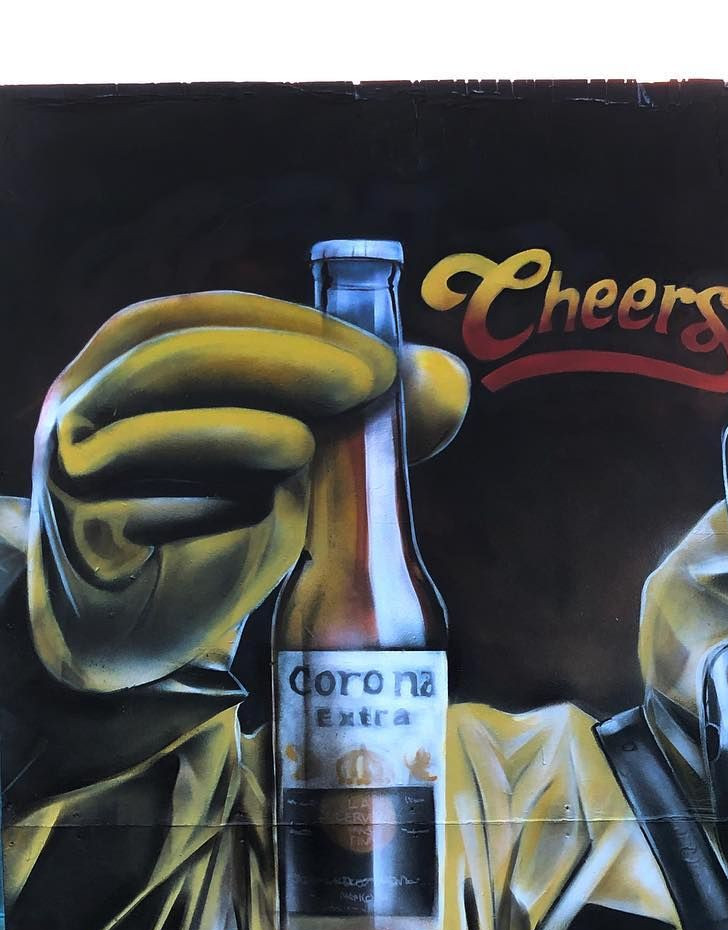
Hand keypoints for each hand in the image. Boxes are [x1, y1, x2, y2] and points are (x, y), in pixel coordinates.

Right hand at [29, 291, 469, 692]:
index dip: (298, 327)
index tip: (378, 357)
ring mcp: (75, 464)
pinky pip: (136, 513)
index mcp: (140, 353)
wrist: (146, 611)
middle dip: (278, 363)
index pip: (212, 315)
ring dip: (235, 431)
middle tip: (365, 384)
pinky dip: (203, 509)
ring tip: (302, 447)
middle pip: (175, 358)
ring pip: (146, 433)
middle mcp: (92, 395)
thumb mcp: (296, 455)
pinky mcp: (82, 535)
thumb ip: (364, 417)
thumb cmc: (219, 510)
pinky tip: (257, 512)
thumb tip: (447, 380)